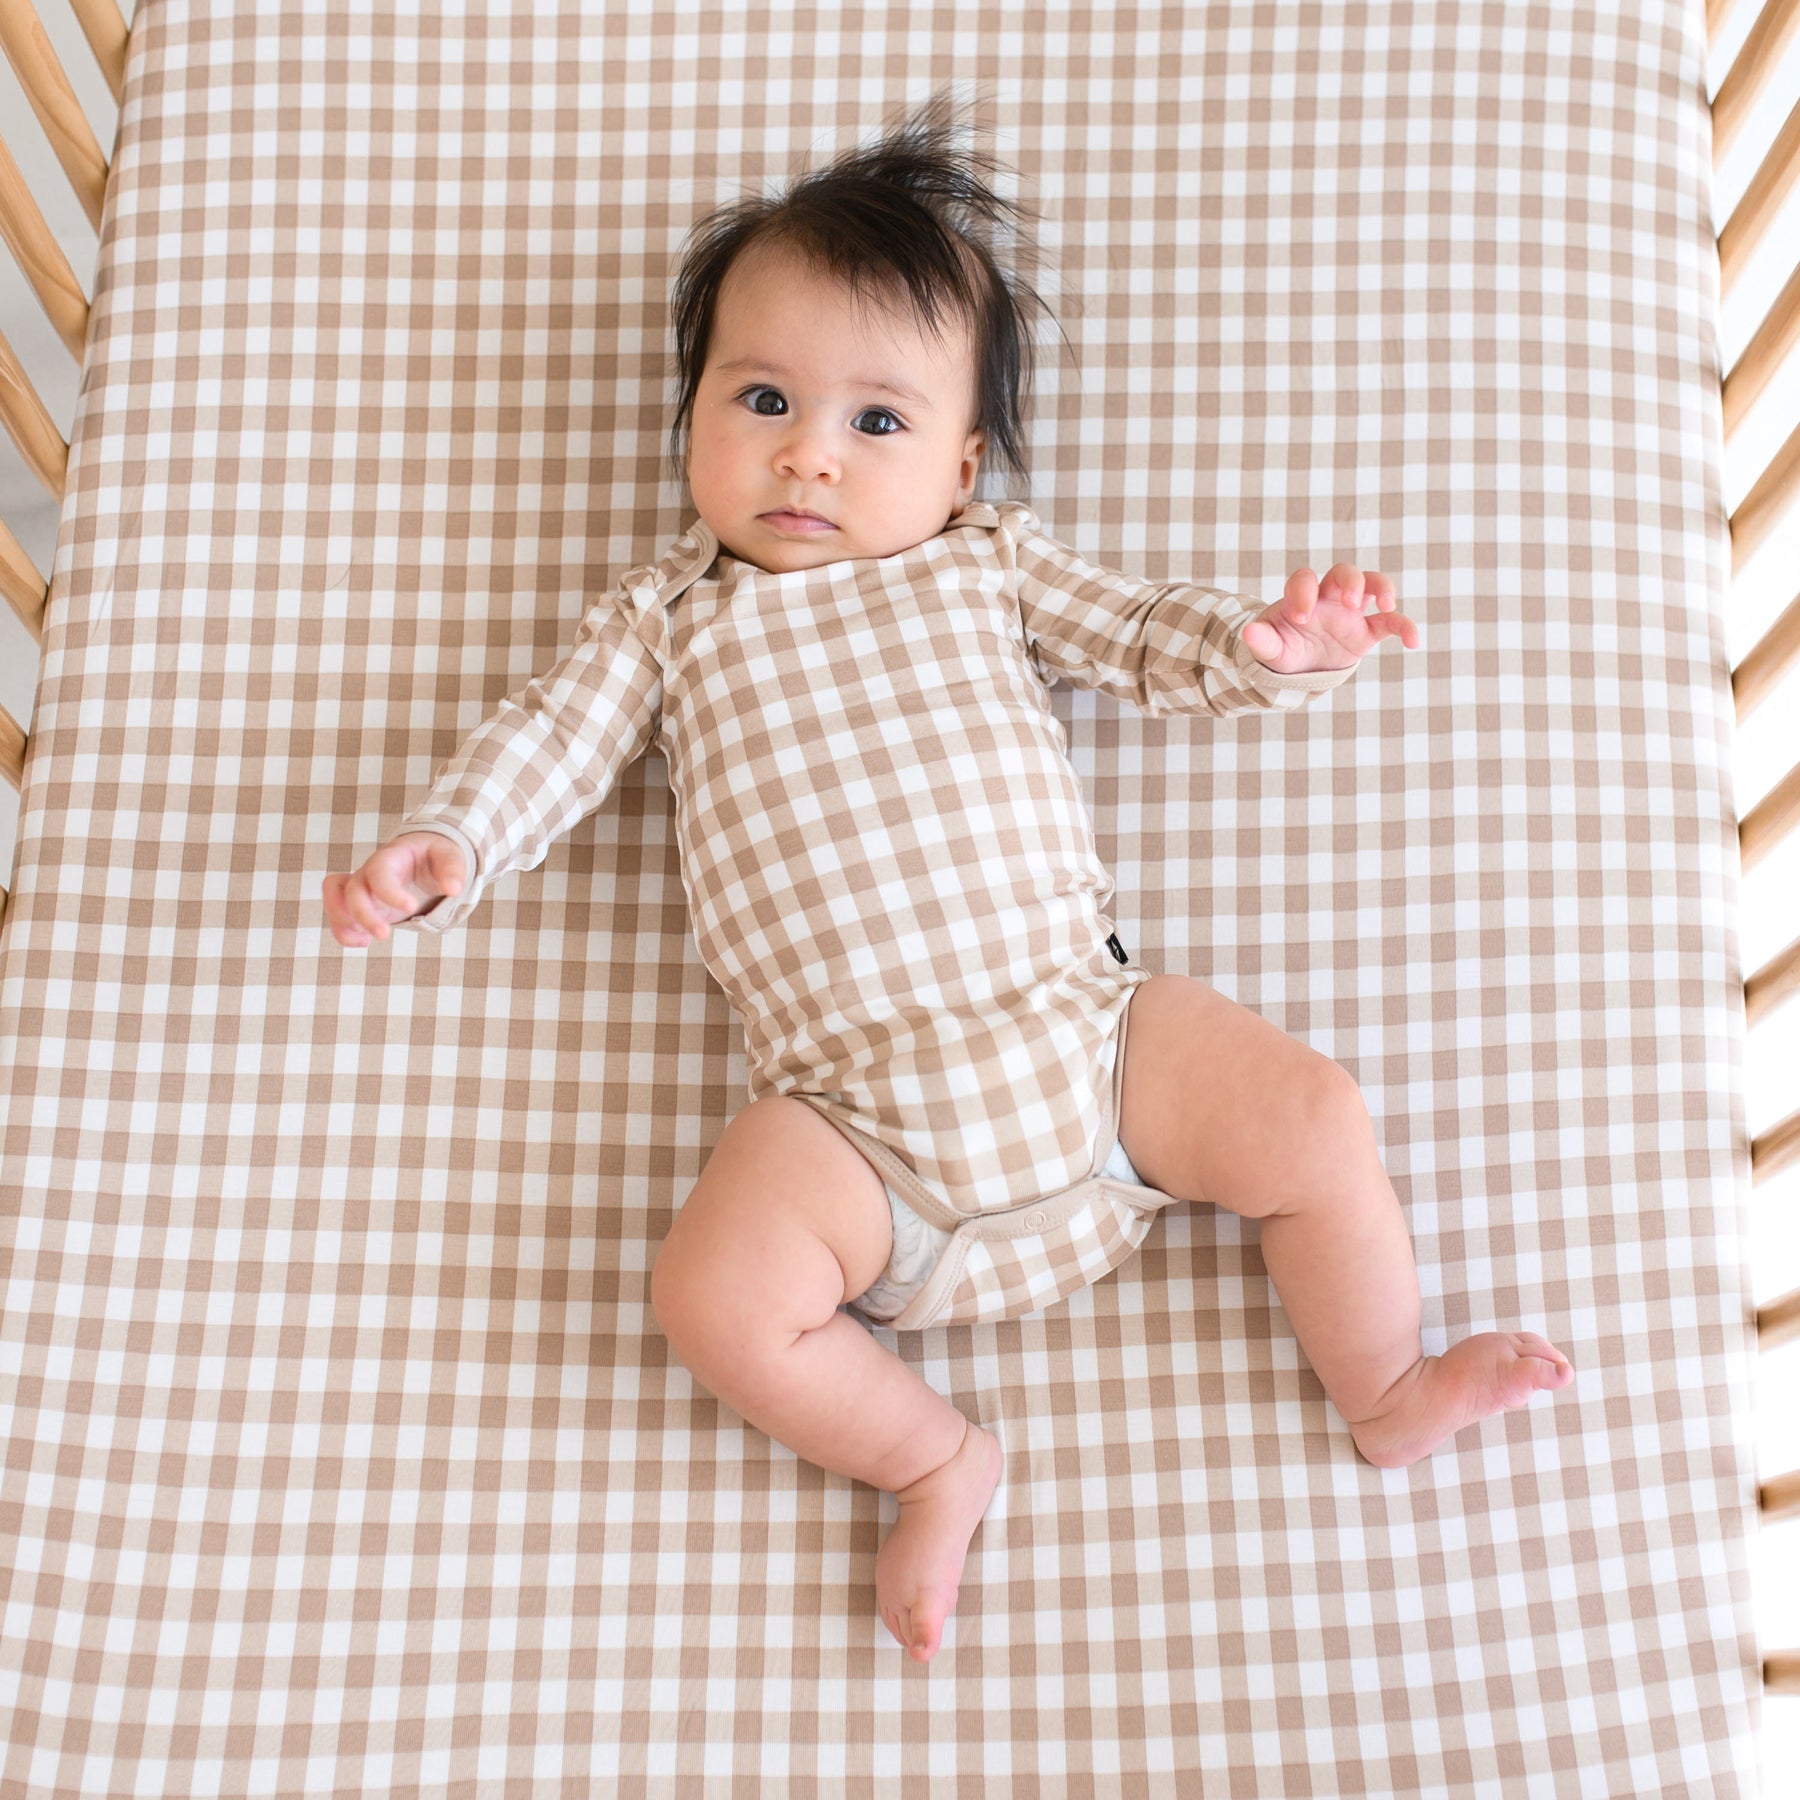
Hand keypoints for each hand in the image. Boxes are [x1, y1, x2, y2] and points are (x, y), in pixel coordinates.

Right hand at [321, 832, 466, 947]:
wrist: (422, 857)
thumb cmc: (434, 856)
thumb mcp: (449, 855)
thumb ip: (453, 869)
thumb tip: (454, 889)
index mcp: (391, 857)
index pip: (380, 873)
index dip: (390, 892)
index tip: (411, 907)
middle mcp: (370, 871)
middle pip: (352, 890)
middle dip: (364, 915)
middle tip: (384, 935)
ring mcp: (363, 887)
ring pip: (335, 899)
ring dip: (344, 923)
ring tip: (367, 940)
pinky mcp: (362, 904)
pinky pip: (339, 915)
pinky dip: (344, 932)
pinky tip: (364, 941)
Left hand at [1240, 564, 1419, 674]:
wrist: (1299, 666)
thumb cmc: (1283, 648)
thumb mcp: (1269, 649)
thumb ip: (1261, 641)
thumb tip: (1248, 632)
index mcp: (1302, 597)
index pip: (1304, 579)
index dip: (1304, 593)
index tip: (1299, 619)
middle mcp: (1329, 597)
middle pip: (1344, 571)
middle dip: (1350, 581)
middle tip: (1349, 602)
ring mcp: (1351, 612)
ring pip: (1373, 583)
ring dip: (1382, 588)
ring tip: (1386, 605)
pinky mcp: (1367, 631)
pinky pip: (1391, 622)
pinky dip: (1405, 627)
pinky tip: (1414, 642)